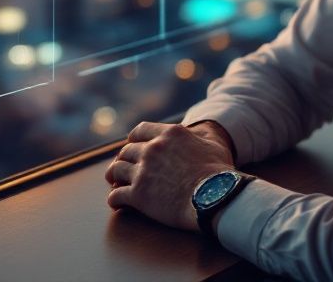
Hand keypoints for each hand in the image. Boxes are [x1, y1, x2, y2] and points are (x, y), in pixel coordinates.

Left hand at [105, 121, 234, 230]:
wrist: (214, 197)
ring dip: (114, 176)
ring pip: (116, 169)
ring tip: (114, 182)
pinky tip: (117, 203)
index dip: (134, 139)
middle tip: (122, 167)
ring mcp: (143, 171)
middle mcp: (152, 149)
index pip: (140, 130)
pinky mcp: (138, 195)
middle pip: (126, 151)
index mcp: (169, 134)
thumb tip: (197, 132)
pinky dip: (114, 198)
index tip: (133, 146)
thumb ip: (199, 135)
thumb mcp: (212, 144)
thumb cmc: (219, 172)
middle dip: (123, 159)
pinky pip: (116, 195)